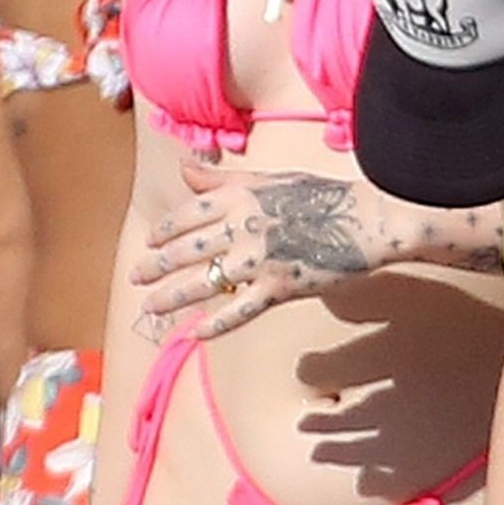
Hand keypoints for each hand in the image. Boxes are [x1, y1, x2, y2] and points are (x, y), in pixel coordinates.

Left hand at [130, 163, 387, 340]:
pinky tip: (196, 334)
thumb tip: (186, 171)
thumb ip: (225, 179)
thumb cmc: (324, 196)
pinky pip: (240, 309)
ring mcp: (260, 258)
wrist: (367, 221)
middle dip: (158, 265)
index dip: (166, 230)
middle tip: (136, 277)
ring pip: (205, 280)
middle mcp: (245, 226)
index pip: (190, 214)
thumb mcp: (272, 178)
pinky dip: (217, 323)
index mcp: (242, 196)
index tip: (150, 241)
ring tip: (151, 307)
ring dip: (173, 296)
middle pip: (189, 248)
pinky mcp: (280, 286)